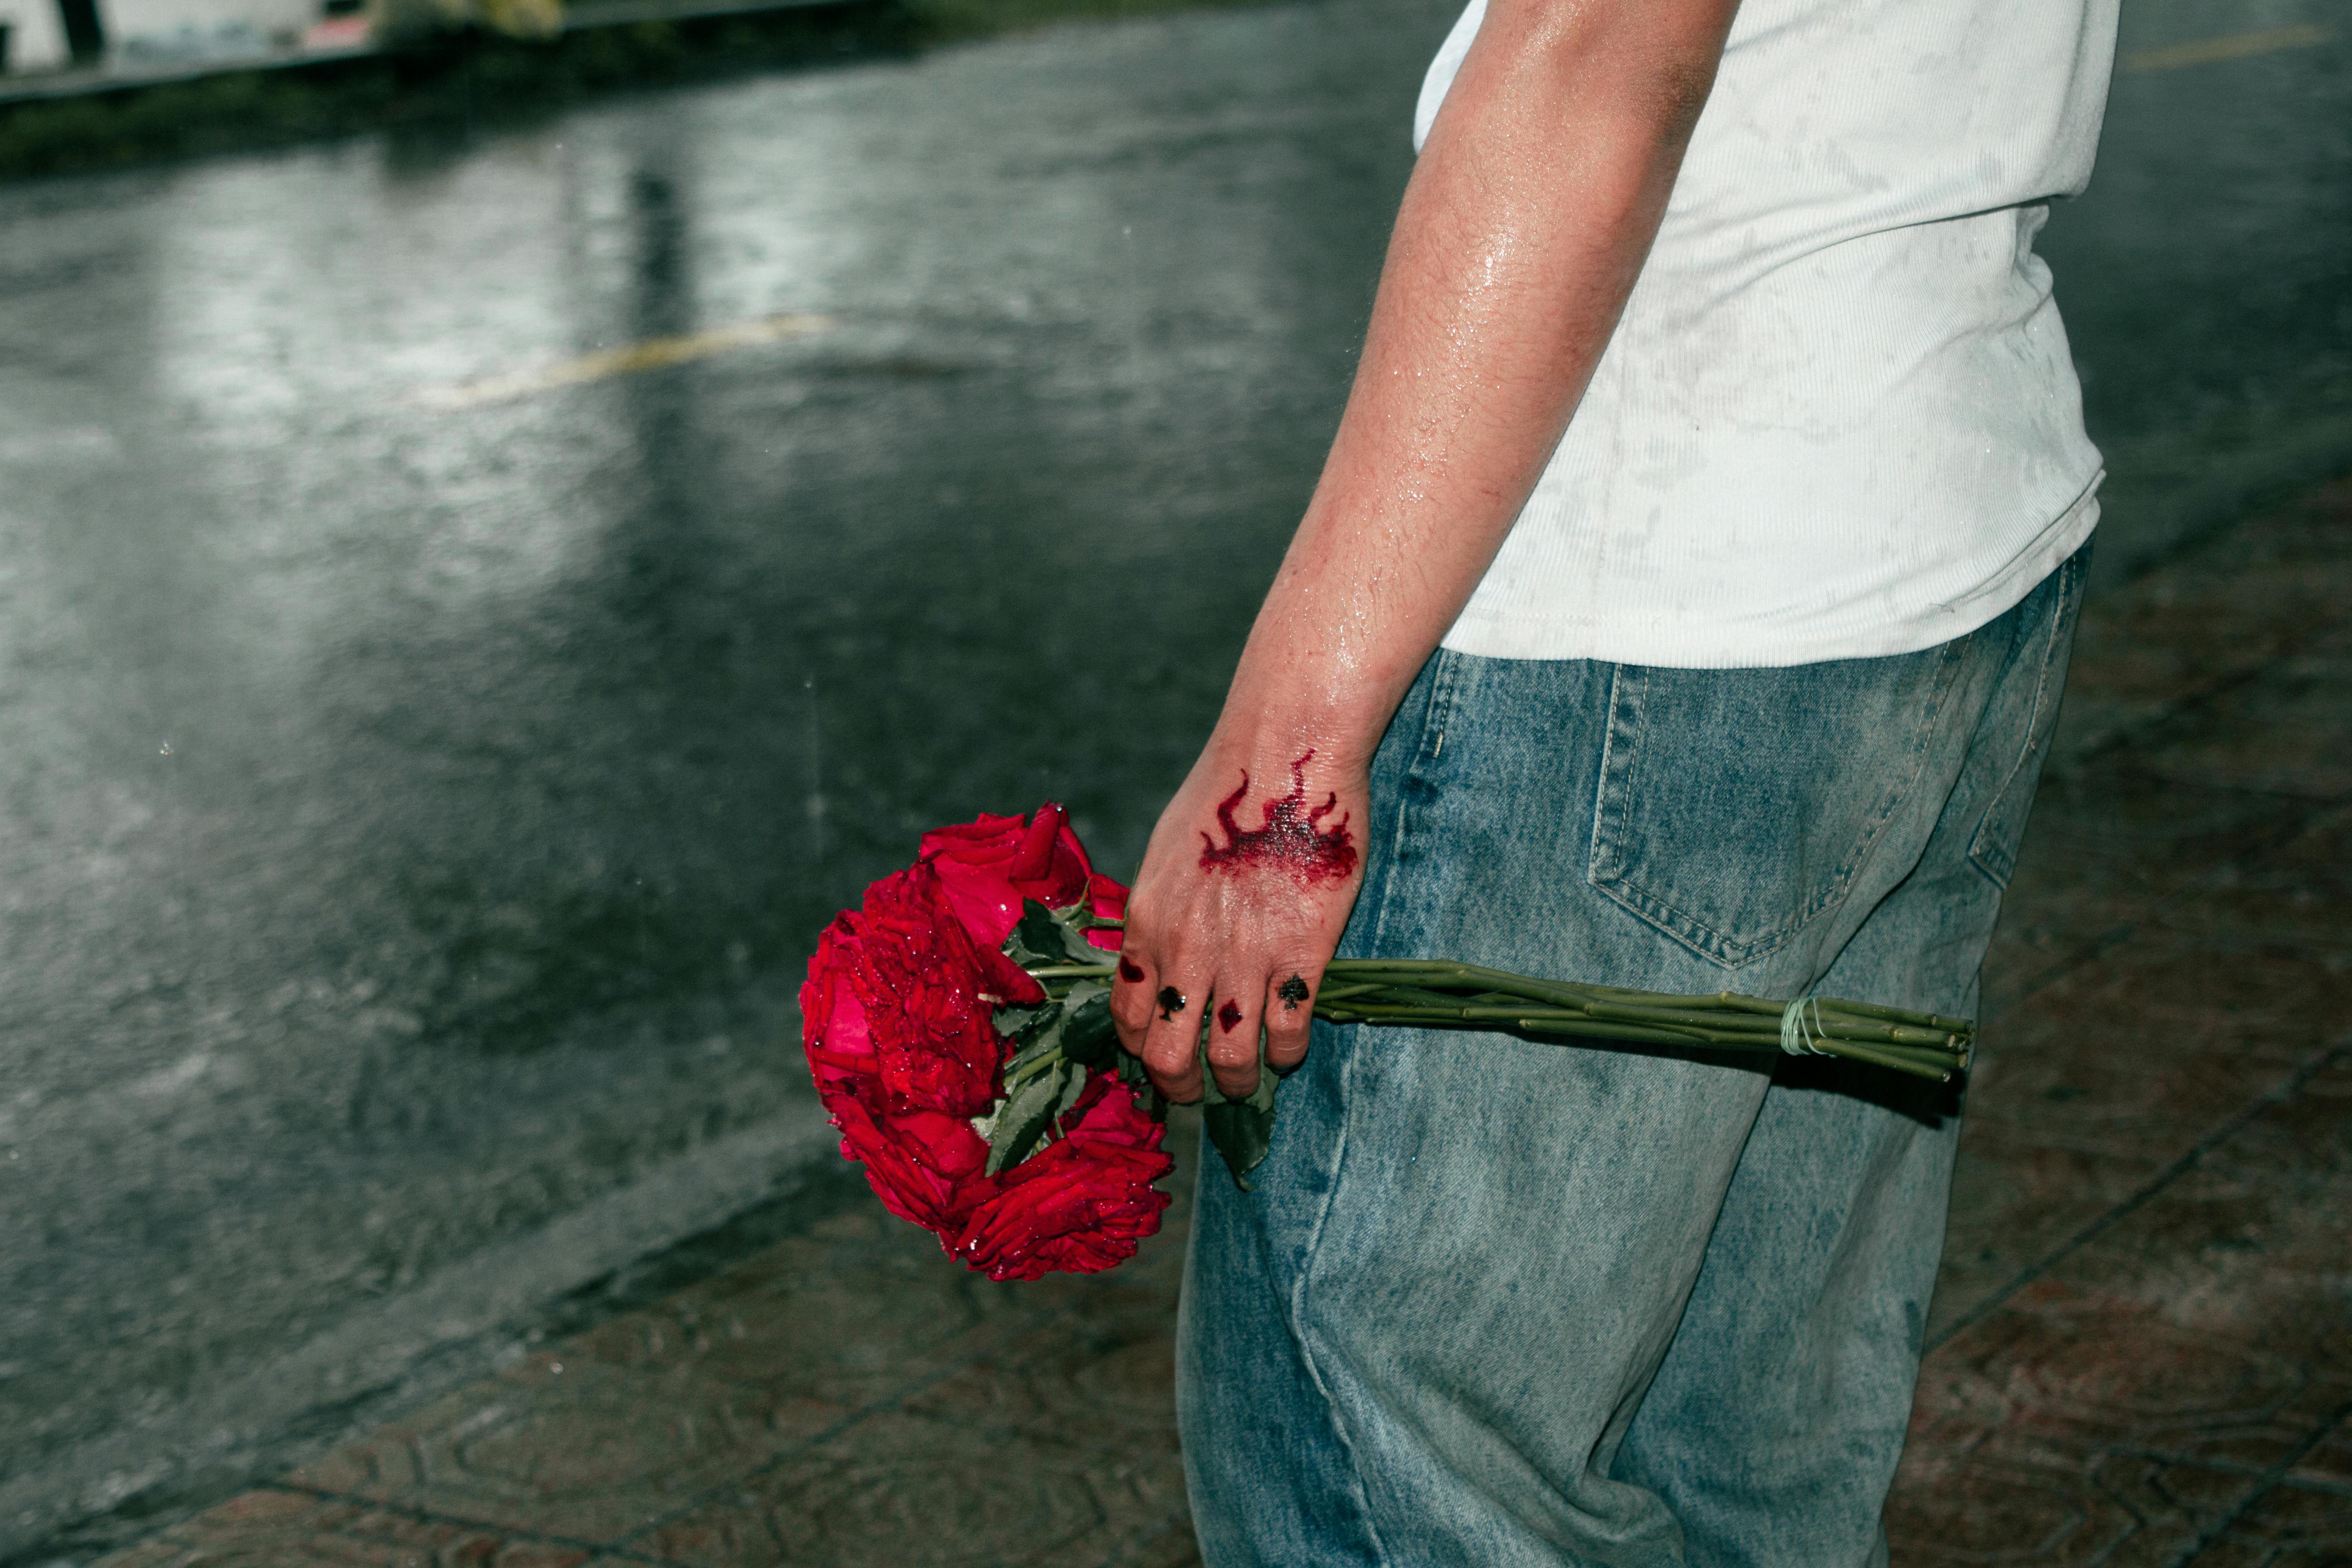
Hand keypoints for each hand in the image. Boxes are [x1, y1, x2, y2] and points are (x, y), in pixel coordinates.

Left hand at [1110, 745, 1367, 1101]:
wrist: (1281, 756)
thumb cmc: (1225, 794)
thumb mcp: (1165, 853)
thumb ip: (1159, 910)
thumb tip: (1157, 949)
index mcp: (1145, 924)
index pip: (1126, 1018)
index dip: (1140, 1050)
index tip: (1159, 1056)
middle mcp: (1185, 951)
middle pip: (1167, 1058)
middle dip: (1182, 1088)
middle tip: (1200, 1091)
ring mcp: (1242, 958)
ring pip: (1229, 1059)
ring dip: (1237, 1081)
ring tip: (1248, 1078)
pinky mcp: (1300, 955)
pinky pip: (1288, 1033)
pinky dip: (1288, 1053)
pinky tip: (1290, 1046)